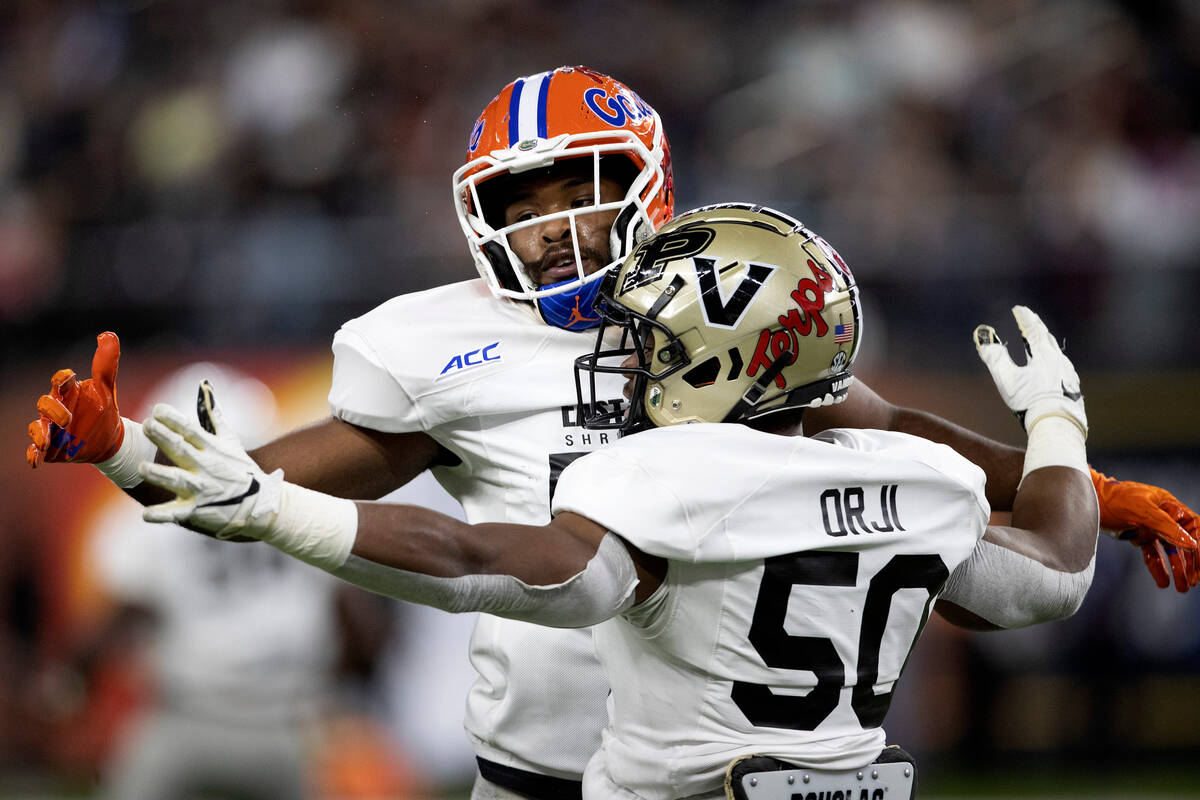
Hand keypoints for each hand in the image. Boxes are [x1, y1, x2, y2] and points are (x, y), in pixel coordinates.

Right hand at [26, 332, 123, 467]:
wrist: (108, 439)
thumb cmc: (102, 409)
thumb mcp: (106, 387)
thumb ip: (107, 363)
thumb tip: (108, 335)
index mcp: (68, 392)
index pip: (59, 381)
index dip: (61, 378)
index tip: (69, 376)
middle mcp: (55, 409)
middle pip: (44, 404)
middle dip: (53, 410)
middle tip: (68, 420)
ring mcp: (51, 428)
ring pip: (36, 427)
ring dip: (40, 434)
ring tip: (47, 441)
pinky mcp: (50, 447)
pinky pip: (34, 451)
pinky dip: (32, 455)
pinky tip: (35, 460)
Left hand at [140, 381, 282, 539]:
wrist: (260, 505)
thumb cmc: (240, 469)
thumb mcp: (230, 440)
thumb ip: (213, 414)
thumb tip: (204, 385)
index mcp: (212, 449)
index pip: (191, 430)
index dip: (174, 419)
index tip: (157, 410)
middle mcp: (206, 468)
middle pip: (182, 450)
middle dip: (164, 438)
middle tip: (147, 426)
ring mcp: (202, 490)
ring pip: (178, 481)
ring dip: (160, 475)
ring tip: (143, 467)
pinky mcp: (197, 511)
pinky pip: (177, 514)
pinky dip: (162, 515)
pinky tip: (146, 515)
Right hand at [974, 306, 1085, 435]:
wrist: (1057, 425)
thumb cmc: (1030, 402)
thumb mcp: (1007, 379)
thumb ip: (995, 357)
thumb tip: (982, 337)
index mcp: (1045, 355)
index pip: (1034, 330)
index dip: (1025, 318)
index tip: (1018, 309)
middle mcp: (1060, 362)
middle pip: (1048, 340)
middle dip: (1036, 329)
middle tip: (1029, 321)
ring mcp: (1069, 375)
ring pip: (1056, 355)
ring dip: (1045, 346)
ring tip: (1039, 344)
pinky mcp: (1072, 389)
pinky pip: (1061, 369)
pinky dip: (1052, 363)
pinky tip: (1051, 371)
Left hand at [1092, 469, 1199, 592]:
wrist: (1088, 499)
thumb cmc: (1115, 498)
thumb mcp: (1142, 511)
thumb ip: (1167, 527)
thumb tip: (1192, 544)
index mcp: (1169, 506)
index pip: (1194, 528)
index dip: (1199, 546)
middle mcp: (1164, 517)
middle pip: (1184, 542)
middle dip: (1190, 563)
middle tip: (1193, 582)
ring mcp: (1151, 527)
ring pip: (1169, 551)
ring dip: (1178, 569)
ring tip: (1182, 588)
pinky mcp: (1138, 535)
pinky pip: (1152, 553)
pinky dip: (1157, 568)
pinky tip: (1163, 583)